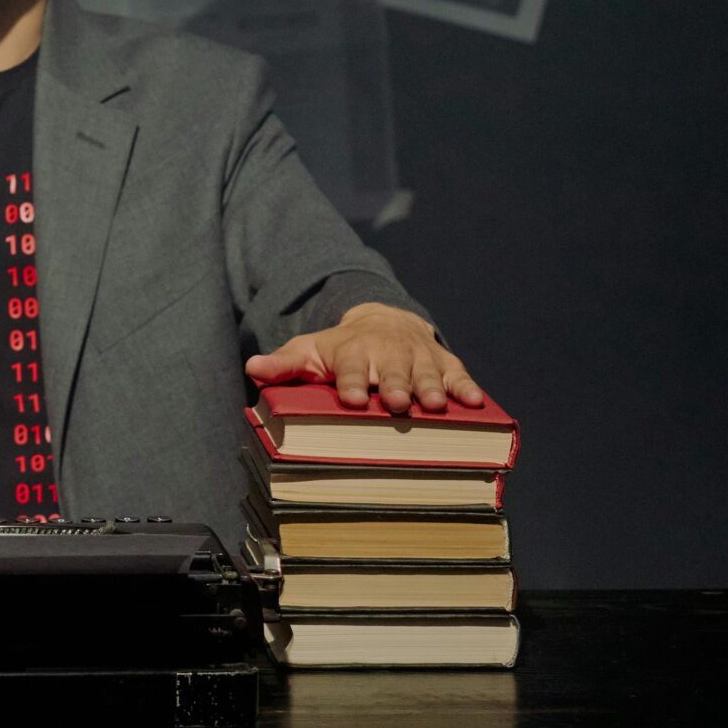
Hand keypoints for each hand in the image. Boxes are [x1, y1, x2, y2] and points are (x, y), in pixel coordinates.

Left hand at [244, 302, 484, 413]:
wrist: (383, 320)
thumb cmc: (342, 348)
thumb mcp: (310, 351)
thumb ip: (284, 363)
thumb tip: (252, 368)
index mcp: (353, 352)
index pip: (350, 368)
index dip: (351, 383)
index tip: (352, 400)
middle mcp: (388, 353)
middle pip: (391, 372)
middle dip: (393, 386)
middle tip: (396, 404)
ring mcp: (418, 357)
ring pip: (425, 374)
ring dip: (430, 389)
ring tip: (434, 407)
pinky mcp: (444, 363)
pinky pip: (457, 375)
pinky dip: (466, 388)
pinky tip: (475, 403)